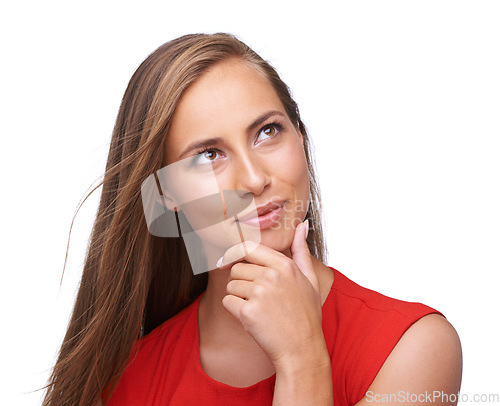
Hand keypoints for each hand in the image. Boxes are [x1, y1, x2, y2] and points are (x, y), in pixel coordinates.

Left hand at [218, 220, 325, 370]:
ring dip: (237, 297)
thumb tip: (301, 225)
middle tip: (256, 298)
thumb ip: (301, 251)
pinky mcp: (248, 312)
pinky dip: (234, 311)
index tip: (225, 261)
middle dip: (240, 281)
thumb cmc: (306, 315)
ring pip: (231, 285)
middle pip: (236, 268)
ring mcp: (259, 293)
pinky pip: (227, 302)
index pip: (248, 248)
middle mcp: (272, 276)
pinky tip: (251, 319)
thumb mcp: (310, 279)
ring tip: (258, 309)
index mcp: (284, 265)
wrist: (302, 349)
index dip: (234, 253)